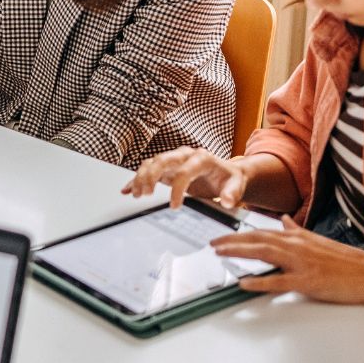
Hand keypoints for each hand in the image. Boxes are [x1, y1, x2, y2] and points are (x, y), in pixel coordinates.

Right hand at [124, 147, 249, 208]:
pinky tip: (127, 189)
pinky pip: (147, 169)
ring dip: (140, 177)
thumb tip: (227, 201)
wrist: (225, 173)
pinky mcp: (166, 168)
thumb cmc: (229, 178)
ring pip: (151, 163)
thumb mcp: (236, 185)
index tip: (175, 207)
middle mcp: (185, 155)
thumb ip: (233, 193)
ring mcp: (174, 160)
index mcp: (202, 158)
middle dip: (150, 176)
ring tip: (135, 194)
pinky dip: (135, 179)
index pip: (185, 171)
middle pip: (162, 160)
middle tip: (145, 194)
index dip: (178, 189)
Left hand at [212, 217, 363, 303]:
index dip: (240, 234)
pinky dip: (260, 282)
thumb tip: (283, 221)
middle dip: (232, 241)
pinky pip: (279, 282)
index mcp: (298, 238)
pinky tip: (244, 283)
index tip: (222, 236)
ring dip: (239, 252)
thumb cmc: (346, 260)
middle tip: (212, 244)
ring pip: (264, 253)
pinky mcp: (308, 281)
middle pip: (258, 240)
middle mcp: (297, 246)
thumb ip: (297, 231)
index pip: (262, 232)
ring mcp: (302, 263)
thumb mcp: (318, 240)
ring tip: (220, 254)